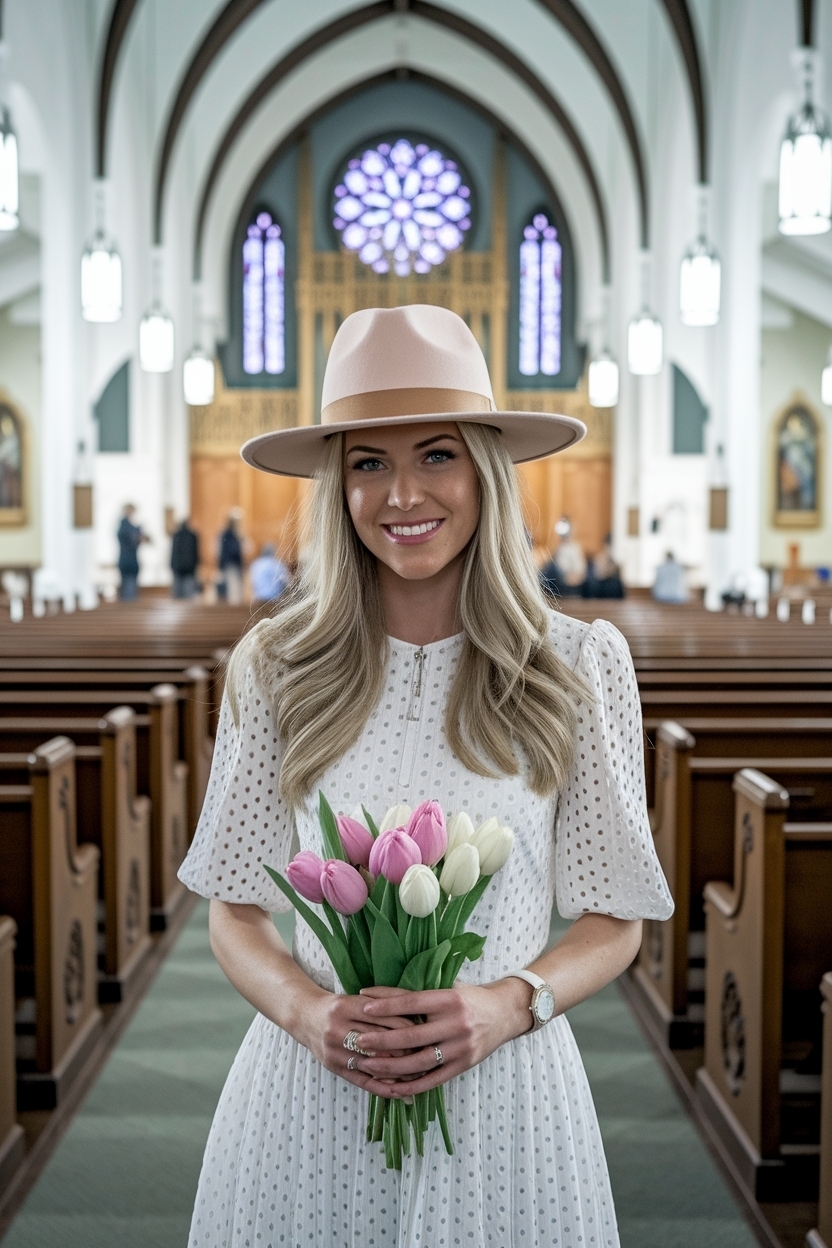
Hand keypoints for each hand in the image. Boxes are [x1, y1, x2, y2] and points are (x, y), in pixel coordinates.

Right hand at [302, 988, 420, 1097]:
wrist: (305, 1017)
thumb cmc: (338, 1006)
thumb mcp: (356, 998)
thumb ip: (382, 1006)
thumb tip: (417, 1020)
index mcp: (346, 1006)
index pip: (383, 1018)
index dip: (407, 1026)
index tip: (427, 1032)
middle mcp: (338, 1029)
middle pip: (380, 1042)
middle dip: (407, 1049)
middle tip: (430, 1054)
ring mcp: (334, 1051)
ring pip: (374, 1064)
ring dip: (400, 1071)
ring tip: (423, 1074)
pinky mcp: (334, 1068)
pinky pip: (363, 1081)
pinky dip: (385, 1088)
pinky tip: (403, 1092)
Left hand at [349, 978, 533, 1096]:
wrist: (505, 1013)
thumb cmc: (470, 997)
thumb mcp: (446, 988)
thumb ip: (414, 993)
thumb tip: (373, 993)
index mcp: (450, 999)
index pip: (412, 1003)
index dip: (387, 1006)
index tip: (364, 1008)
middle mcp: (457, 1024)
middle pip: (412, 1035)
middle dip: (382, 1040)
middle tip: (358, 1041)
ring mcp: (461, 1047)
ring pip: (419, 1062)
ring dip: (390, 1066)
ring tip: (368, 1066)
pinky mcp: (464, 1065)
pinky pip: (433, 1080)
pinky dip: (410, 1085)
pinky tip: (391, 1086)